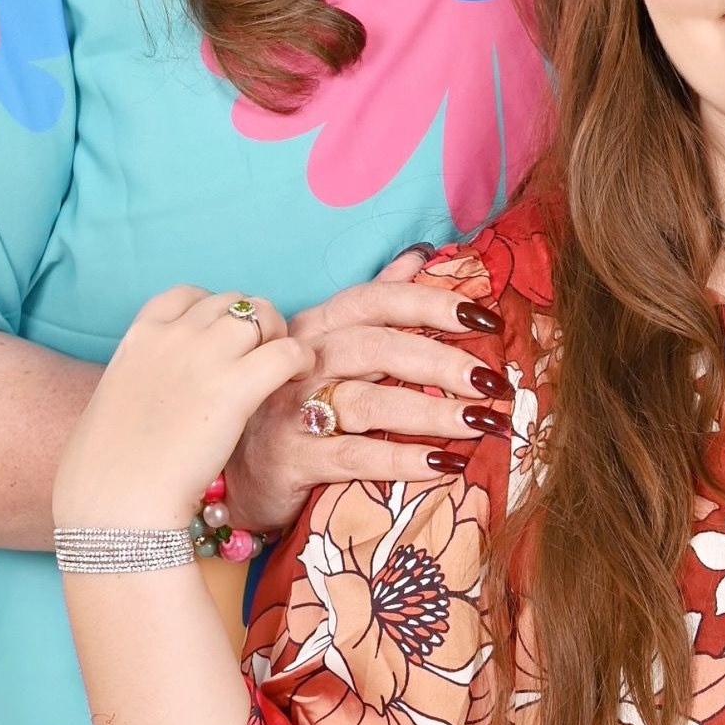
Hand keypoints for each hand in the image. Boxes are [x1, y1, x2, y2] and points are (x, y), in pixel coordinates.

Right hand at [54, 287, 310, 530]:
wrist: (113, 510)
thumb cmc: (104, 476)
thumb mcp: (112, 404)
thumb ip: (142, 380)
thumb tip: (165, 391)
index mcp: (140, 338)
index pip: (188, 296)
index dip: (212, 312)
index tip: (222, 338)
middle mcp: (175, 336)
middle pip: (233, 303)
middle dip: (251, 324)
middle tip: (259, 357)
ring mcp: (207, 357)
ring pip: (263, 316)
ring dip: (277, 336)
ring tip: (282, 367)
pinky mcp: (238, 387)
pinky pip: (287, 351)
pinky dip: (300, 359)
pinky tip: (299, 376)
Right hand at [223, 248, 509, 533]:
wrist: (231, 469)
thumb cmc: (292, 398)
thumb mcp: (328, 343)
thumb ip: (376, 299)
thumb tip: (420, 255)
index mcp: (319, 324)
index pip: (378, 300)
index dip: (433, 304)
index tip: (486, 320)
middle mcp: (303, 359)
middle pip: (378, 348)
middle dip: (441, 363)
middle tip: (493, 382)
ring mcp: (291, 408)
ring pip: (367, 401)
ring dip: (429, 413)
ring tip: (479, 424)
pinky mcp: (290, 458)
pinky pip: (352, 457)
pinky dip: (400, 461)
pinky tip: (443, 466)